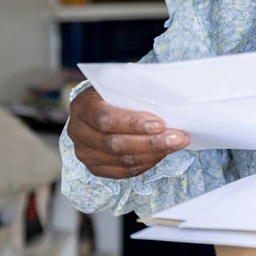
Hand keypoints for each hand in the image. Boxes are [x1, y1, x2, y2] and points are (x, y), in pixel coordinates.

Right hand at [65, 87, 189, 178]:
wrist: (104, 106)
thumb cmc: (116, 93)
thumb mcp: (121, 84)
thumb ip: (137, 91)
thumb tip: (169, 100)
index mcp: (81, 106)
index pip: (104, 118)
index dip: (132, 124)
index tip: (160, 124)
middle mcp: (77, 131)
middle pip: (114, 144)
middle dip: (150, 142)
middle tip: (178, 138)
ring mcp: (84, 153)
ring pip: (122, 160)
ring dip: (153, 154)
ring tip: (176, 144)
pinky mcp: (95, 168)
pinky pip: (124, 171)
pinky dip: (146, 163)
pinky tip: (162, 153)